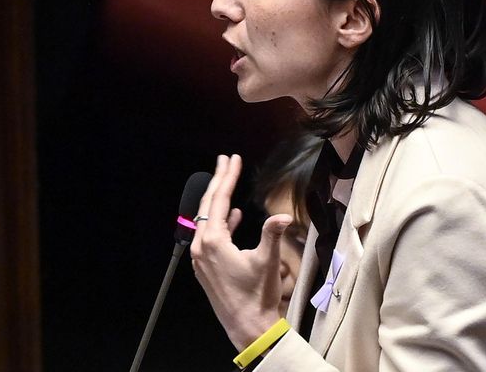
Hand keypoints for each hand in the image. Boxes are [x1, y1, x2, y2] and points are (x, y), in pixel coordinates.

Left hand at [190, 154, 292, 350]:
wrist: (247, 327)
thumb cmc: (256, 296)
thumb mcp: (267, 261)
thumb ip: (273, 235)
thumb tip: (284, 216)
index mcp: (213, 241)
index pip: (219, 199)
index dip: (227, 177)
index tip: (232, 159)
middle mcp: (201, 247)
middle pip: (208, 205)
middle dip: (219, 181)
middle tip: (226, 160)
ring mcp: (201, 258)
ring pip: (207, 220)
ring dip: (219, 201)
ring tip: (228, 183)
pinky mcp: (205, 267)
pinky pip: (209, 236)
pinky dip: (221, 222)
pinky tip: (232, 216)